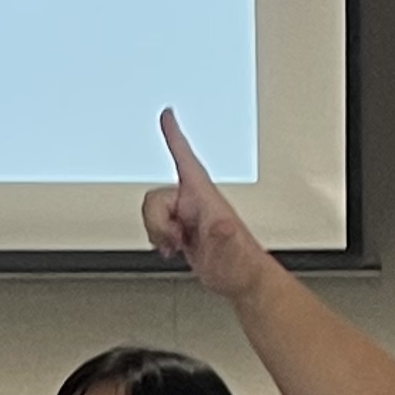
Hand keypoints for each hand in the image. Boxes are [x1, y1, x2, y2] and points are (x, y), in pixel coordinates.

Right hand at [141, 110, 274, 302]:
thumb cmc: (240, 263)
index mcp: (204, 197)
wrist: (242, 280)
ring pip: (152, 212)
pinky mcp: (183, 230)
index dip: (175, 136)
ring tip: (177, 246)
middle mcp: (194, 202)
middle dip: (157, 221)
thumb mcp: (232, 249)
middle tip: (175, 239)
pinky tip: (175, 249)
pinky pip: (156, 225)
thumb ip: (225, 236)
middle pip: (155, 197)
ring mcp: (188, 216)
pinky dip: (159, 238)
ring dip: (158, 232)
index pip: (186, 159)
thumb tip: (222, 226)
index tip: (167, 114)